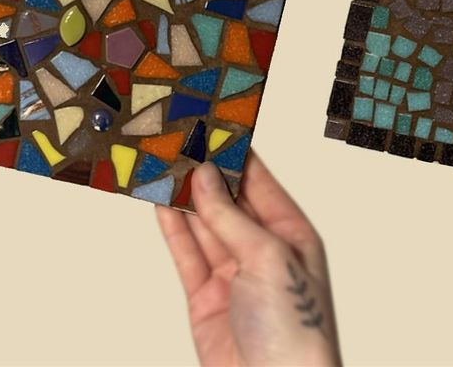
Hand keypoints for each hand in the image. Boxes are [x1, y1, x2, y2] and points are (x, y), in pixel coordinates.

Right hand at [156, 150, 340, 365]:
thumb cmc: (294, 327)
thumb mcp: (269, 258)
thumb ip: (232, 217)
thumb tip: (206, 176)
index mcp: (293, 235)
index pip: (260, 183)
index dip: (236, 155)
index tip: (213, 124)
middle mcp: (264, 251)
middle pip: (228, 201)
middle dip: (204, 172)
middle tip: (177, 138)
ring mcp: (234, 274)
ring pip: (202, 225)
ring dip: (181, 195)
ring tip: (159, 161)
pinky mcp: (206, 297)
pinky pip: (185, 253)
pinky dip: (171, 227)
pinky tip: (158, 201)